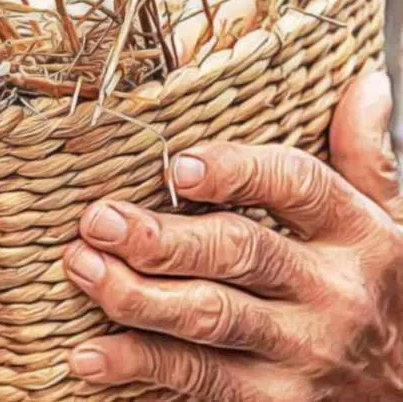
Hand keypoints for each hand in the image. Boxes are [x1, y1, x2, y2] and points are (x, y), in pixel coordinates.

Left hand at [63, 69, 402, 400]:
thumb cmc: (385, 295)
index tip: (175, 163)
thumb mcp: (393, 225)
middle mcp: (332, 291)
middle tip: (98, 219)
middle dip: (161, 236)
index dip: (234, 170)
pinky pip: (198, 380)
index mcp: (358, 233)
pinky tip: (87, 354)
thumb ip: (366, 159)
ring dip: (136, 294)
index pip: (295, 185)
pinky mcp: (274, 401)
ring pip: (209, 317)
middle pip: (240, 251)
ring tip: (83, 268)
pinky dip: (138, 365)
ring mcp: (303, 351)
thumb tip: (365, 84)